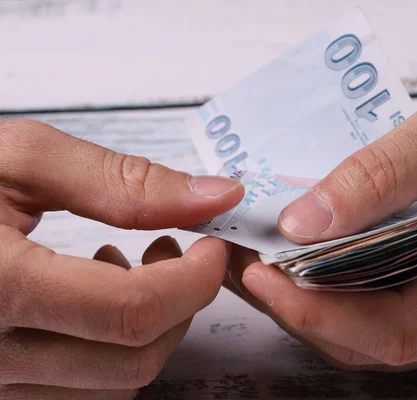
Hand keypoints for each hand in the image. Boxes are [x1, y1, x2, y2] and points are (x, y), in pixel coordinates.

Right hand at [0, 120, 243, 397]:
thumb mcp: (19, 160)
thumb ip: (123, 181)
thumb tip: (217, 195)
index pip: (132, 311)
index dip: (193, 277)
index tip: (210, 243)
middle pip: (133, 359)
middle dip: (180, 303)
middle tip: (175, 247)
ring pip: (115, 384)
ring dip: (147, 325)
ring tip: (124, 262)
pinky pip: (83, 388)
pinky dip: (111, 346)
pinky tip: (90, 293)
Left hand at [227, 67, 416, 370]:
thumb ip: (391, 168)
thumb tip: (310, 219)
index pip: (402, 324)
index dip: (319, 311)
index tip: (261, 272)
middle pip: (385, 345)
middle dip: (305, 312)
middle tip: (250, 262)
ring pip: (389, 346)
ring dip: (321, 312)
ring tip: (272, 263)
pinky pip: (406, 329)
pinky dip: (353, 307)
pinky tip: (321, 271)